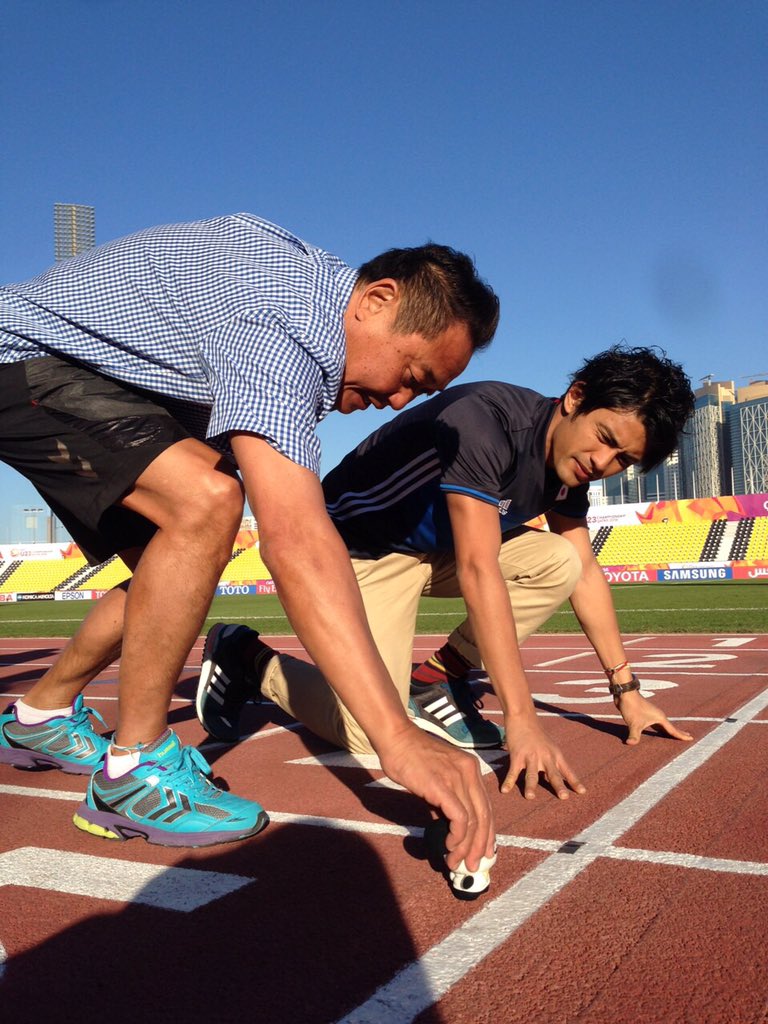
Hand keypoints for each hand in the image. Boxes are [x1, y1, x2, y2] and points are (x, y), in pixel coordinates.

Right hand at [377, 724, 494, 871]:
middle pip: (484, 816)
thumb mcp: (437, 776)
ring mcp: (458, 778)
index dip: (486, 832)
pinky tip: (448, 845)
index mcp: (471, 769)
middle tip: (472, 864)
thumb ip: (446, 798)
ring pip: (473, 821)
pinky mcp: (444, 786)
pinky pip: (460, 818)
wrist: (396, 738)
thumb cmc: (410, 756)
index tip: (483, 852)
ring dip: (465, 846)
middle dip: (480, 845)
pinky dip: (457, 836)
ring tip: (456, 862)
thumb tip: (448, 825)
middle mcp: (470, 772)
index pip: (486, 807)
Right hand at [501, 715, 585, 799]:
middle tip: (564, 797)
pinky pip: (513, 771)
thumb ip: (552, 761)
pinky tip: (504, 790)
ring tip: (530, 797)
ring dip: (530, 786)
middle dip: (558, 786)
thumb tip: (553, 777)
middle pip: (553, 773)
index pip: (567, 770)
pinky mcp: (517, 755)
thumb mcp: (549, 746)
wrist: (523, 716)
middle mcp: (545, 756)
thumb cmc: (536, 732)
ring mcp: (530, 756)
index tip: (583, 792)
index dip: (574, 781)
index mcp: (555, 754)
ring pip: (531, 774)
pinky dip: (508, 781)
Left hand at [617, 690, 692, 744]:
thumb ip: (634, 735)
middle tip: (688, 737)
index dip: (681, 735)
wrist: (625, 694)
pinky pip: (656, 724)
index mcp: (660, 718)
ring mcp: (652, 714)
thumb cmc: (632, 707)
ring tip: (675, 736)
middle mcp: (658, 716)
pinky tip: (658, 732)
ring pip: (663, 725)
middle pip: (671, 727)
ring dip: (669, 731)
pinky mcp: (646, 714)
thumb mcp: (633, 723)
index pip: (673, 729)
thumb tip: (630, 743)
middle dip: (679, 732)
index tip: (691, 738)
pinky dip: (660, 729)